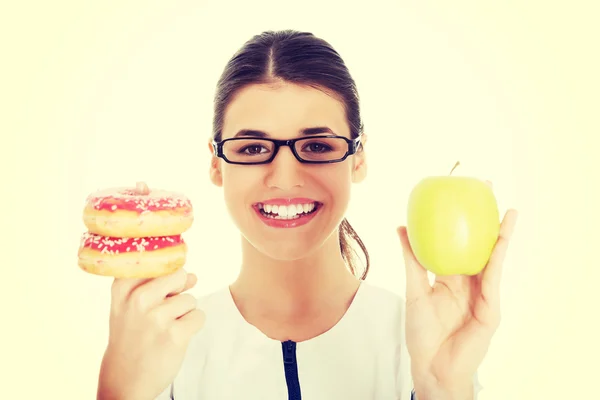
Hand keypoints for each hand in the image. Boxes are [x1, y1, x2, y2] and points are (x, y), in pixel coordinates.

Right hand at [97, 269, 205, 399]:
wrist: (124, 378)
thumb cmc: (132, 335)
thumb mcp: (131, 304)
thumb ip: (160, 284)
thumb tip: (193, 276)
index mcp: (123, 286)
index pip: (157, 260)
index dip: (166, 271)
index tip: (159, 286)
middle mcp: (138, 299)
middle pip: (179, 275)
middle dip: (178, 292)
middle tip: (162, 312)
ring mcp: (156, 317)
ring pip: (190, 299)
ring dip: (183, 314)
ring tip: (164, 329)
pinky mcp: (175, 334)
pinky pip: (199, 316)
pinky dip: (192, 327)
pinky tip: (174, 338)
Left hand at [397, 190, 517, 397]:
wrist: (431, 365)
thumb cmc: (421, 332)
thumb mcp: (414, 289)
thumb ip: (412, 260)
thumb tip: (401, 227)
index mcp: (451, 278)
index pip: (458, 243)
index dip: (462, 221)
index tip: (462, 194)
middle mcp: (469, 282)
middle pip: (479, 245)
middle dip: (486, 219)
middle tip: (488, 190)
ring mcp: (482, 294)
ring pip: (492, 259)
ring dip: (502, 235)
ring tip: (507, 210)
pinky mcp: (491, 308)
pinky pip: (493, 278)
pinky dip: (497, 257)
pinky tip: (500, 239)